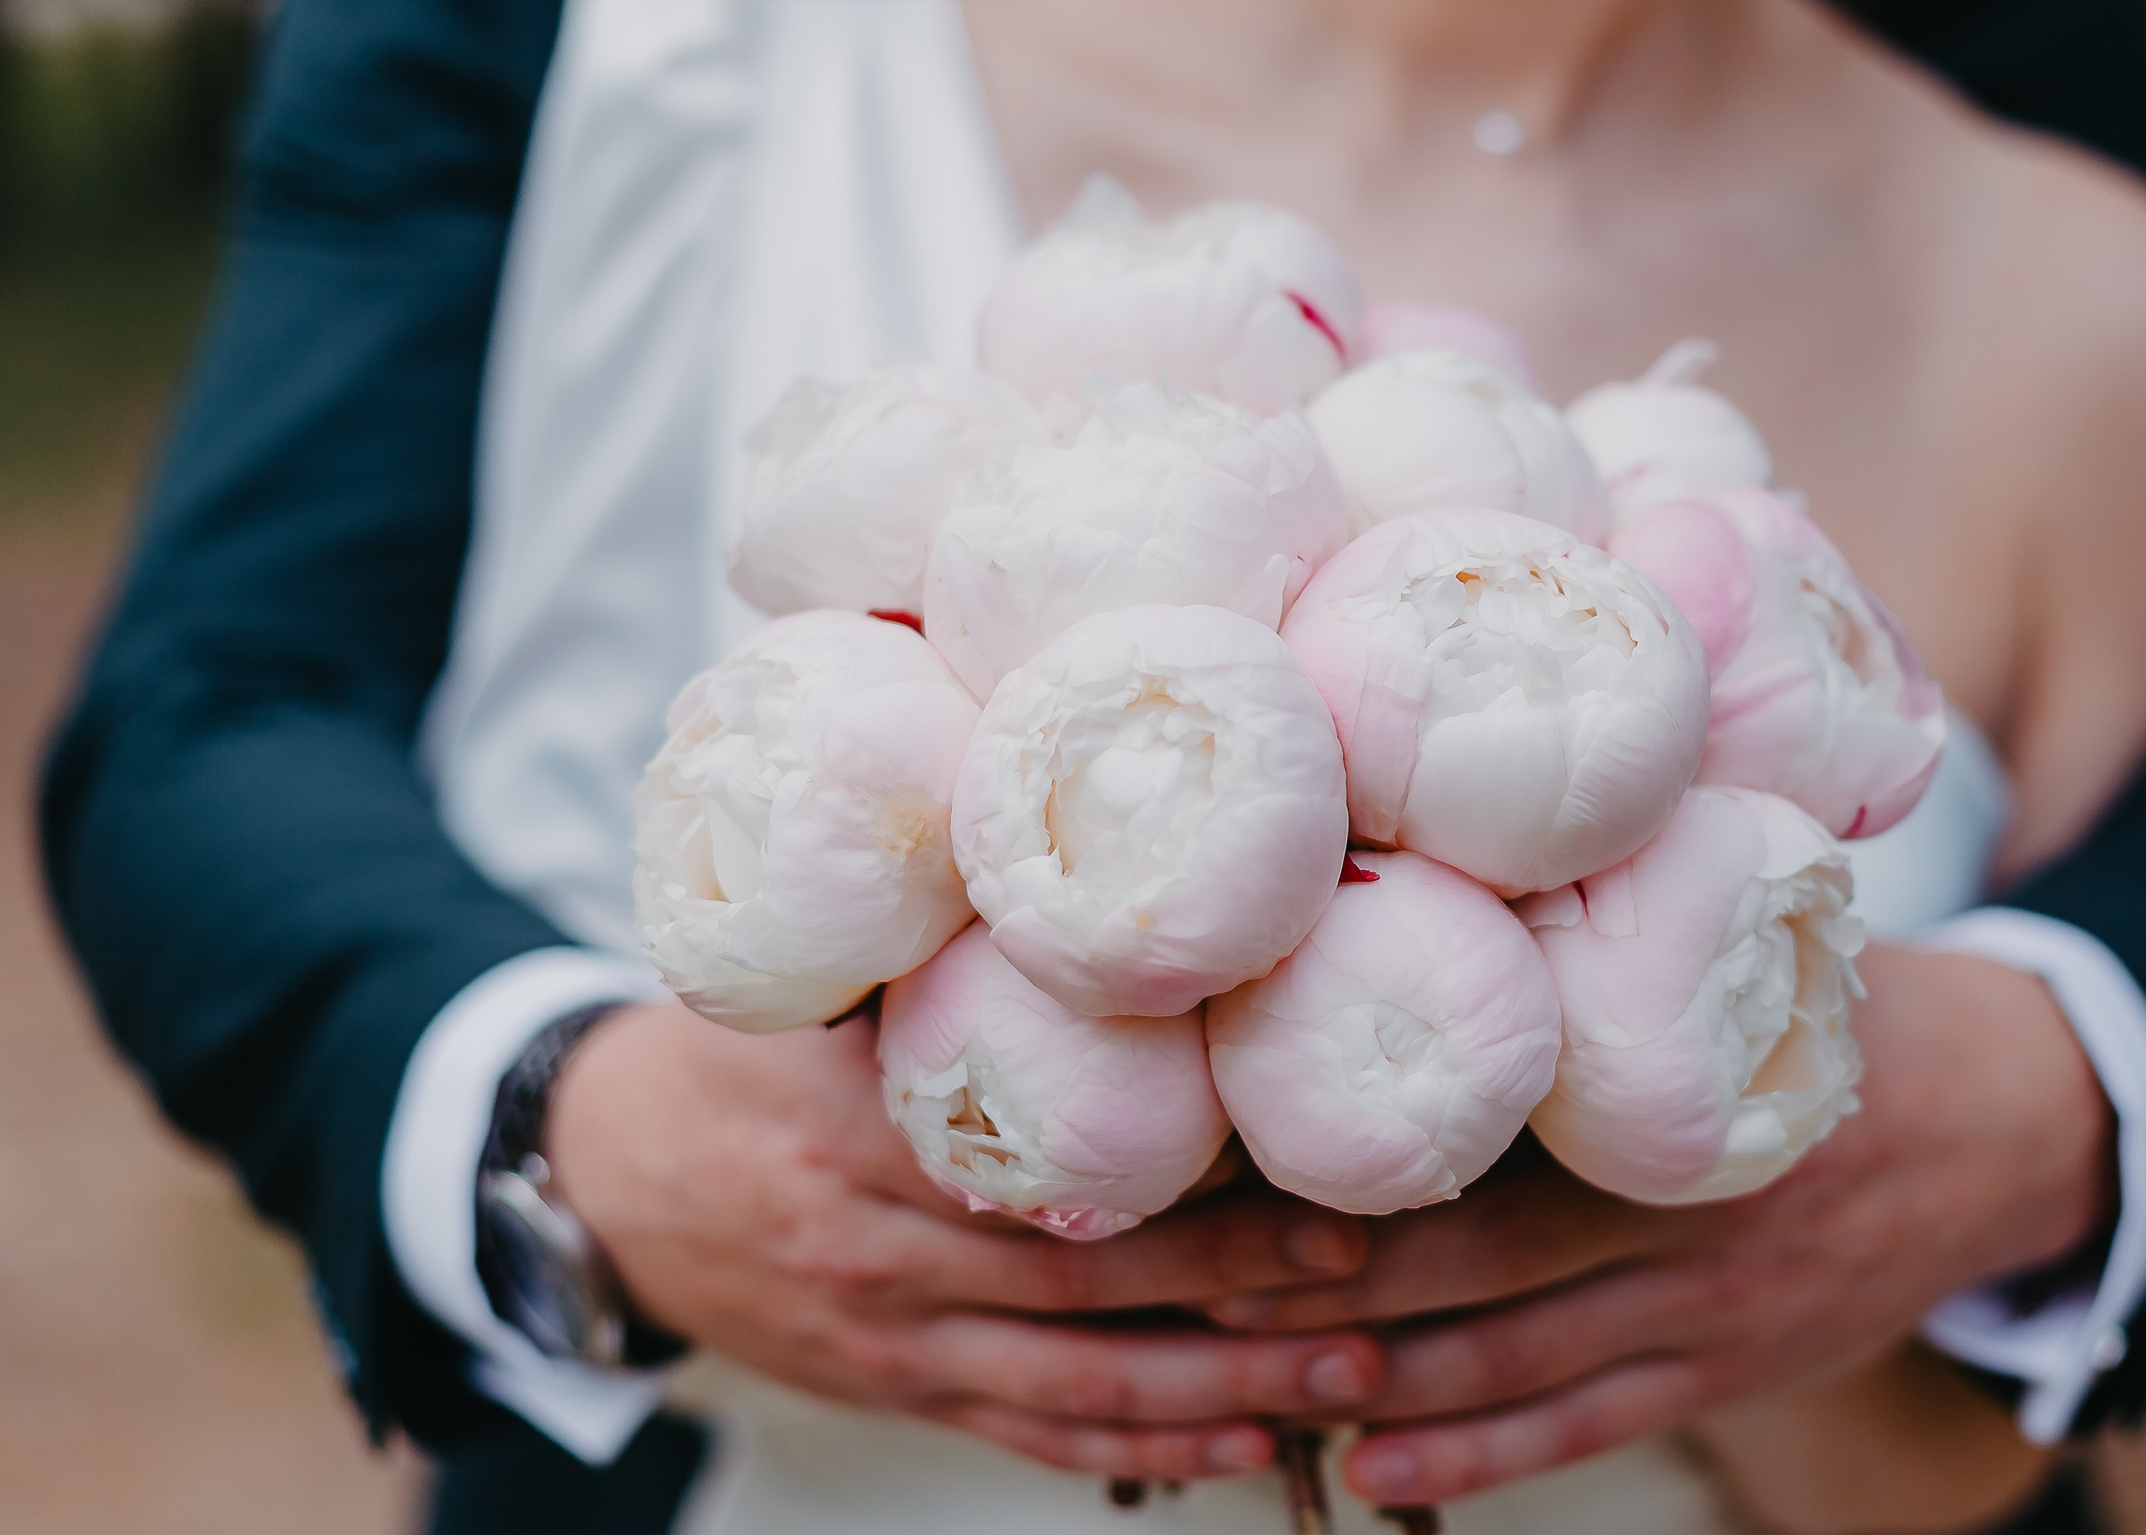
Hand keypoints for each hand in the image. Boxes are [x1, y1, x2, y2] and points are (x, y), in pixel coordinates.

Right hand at [544, 1002, 1386, 1479]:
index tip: (1293, 1148)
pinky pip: (1033, 1434)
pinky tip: (1242, 1443)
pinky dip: (1142, 1448)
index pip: (1037, 1157)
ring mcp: (895, 1334)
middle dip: (1237, 1280)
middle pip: (1087, 1279)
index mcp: (858, 1131)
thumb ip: (911, 954)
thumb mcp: (792, 995)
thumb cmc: (722, 1067)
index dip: (1171, 1165)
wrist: (599, 1182)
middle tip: (1365, 1263)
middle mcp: (883, 1247)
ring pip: (1080, 1382)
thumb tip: (1038, 878)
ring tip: (1351, 1373)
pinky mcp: (901, 1389)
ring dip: (1222, 1386)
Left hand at [1199, 944, 2113, 1504]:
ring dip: (1369, 1381)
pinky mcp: (1720, 1372)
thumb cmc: (1832, 1011)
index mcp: (1660, 1086)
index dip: (1330, 1148)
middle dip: (1298, 1282)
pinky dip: (1475, 1456)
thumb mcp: (1741, 954)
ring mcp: (1699, 1308)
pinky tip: (1373, 1468)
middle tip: (1169, 1284)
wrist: (2008, 1122)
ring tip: (1237, 1385)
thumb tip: (1449, 853)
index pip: (1468, 1125)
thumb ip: (1615, 930)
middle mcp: (1672, 1209)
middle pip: (1454, 1258)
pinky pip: (1582, 1425)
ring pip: (1506, 1362)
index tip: (1202, 1150)